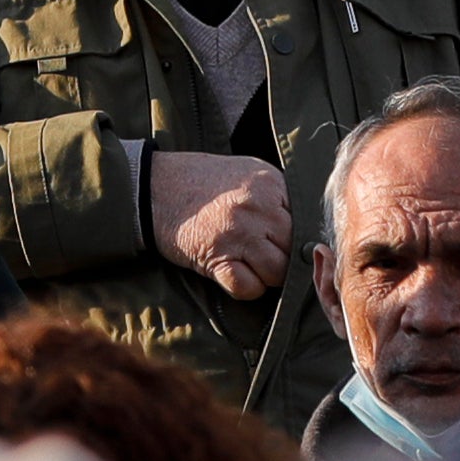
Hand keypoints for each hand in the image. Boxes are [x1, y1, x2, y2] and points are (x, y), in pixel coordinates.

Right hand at [149, 153, 292, 301]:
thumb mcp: (247, 172)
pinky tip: (234, 274)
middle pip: (294, 250)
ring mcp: (238, 233)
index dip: (296, 236)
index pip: (305, 222)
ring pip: (277, 273)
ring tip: (251, 265)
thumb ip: (277, 195)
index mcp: (270, 184)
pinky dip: (246, 288)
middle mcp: (258, 208)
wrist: (154, 187)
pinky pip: (248, 287)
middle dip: (284, 259)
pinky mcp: (216, 258)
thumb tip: (305, 228)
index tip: (283, 241)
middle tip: (266, 256)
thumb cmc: (201, 181)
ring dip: (267, 276)